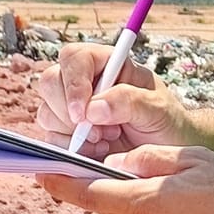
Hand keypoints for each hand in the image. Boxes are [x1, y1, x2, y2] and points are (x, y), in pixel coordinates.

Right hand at [34, 42, 187, 160]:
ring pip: (46, 112)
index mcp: (107, 64)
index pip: (74, 57)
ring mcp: (72, 108)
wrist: (166, 155)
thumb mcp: (158, 109)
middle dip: (67, 111)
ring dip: (72, 133)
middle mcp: (85, 82)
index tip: (83, 113)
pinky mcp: (67, 134)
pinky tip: (98, 151)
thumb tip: (92, 108)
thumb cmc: (166, 124)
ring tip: (106, 140)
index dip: (73, 83)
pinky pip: (50, 138)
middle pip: (50, 82)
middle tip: (97, 132)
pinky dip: (70, 150)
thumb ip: (129, 101)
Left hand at [39, 144, 213, 213]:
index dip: (60, 184)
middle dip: (121, 193)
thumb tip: (117, 164)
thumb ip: (150, 160)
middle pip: (113, 209)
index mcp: (144, 203)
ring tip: (189, 207)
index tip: (40, 173)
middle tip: (150, 181)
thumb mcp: (193, 159)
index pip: (87, 194)